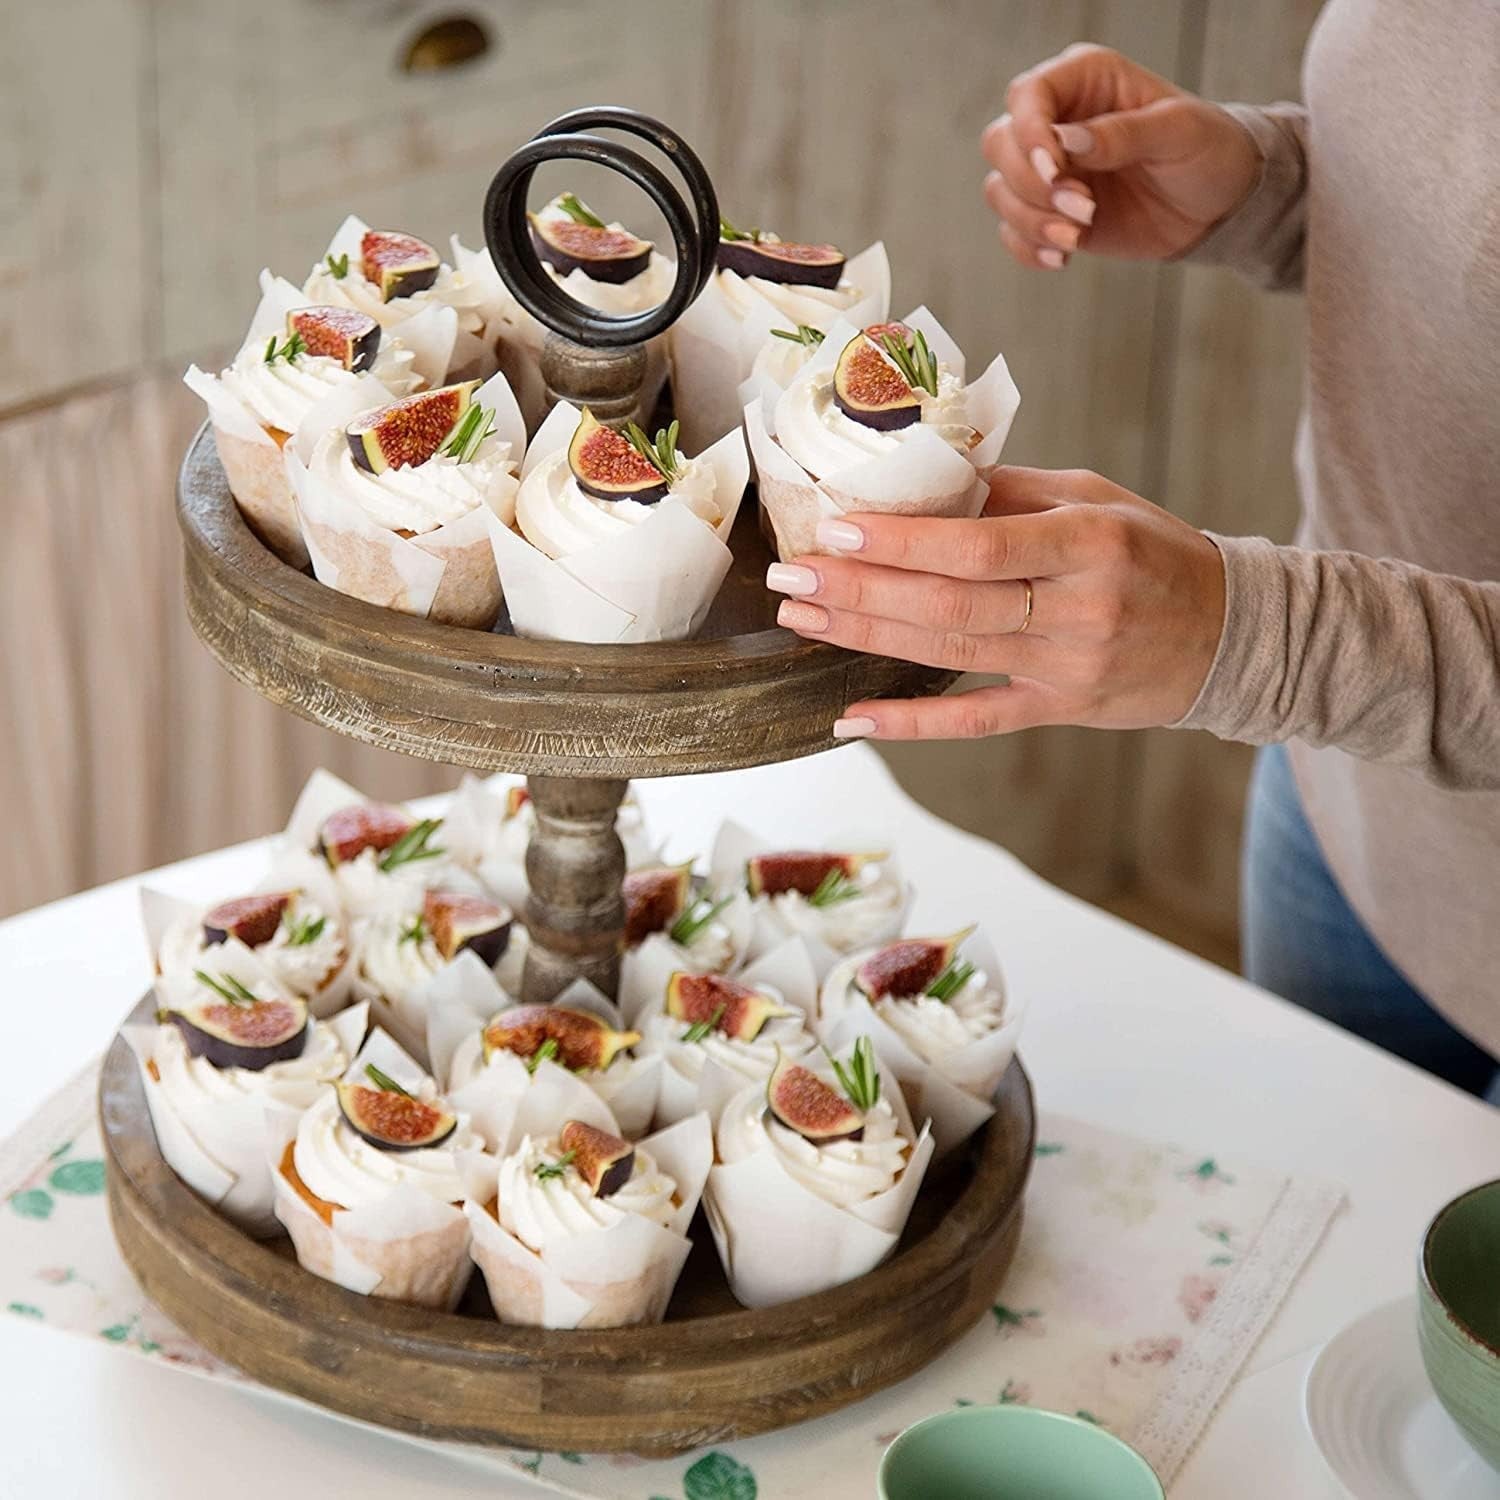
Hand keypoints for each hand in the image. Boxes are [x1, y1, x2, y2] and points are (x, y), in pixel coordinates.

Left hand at [765, 468, 1225, 740]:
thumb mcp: (1096, 499)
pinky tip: (851, 717)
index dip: (902, 542)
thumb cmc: (1154, 553)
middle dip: (861, 590)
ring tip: (803, 616)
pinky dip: (911, 724)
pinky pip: (975, 722)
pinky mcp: (1060, 712)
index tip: (835, 526)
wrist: (1230, 634)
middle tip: (792, 576)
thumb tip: (918, 478)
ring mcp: (1068, 670)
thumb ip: (1010, 492)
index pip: (978, 546)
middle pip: (950, 606)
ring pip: (950, 657)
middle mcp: (1078, 610)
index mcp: (1090, 544)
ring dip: (866, 637)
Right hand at [980, 43, 1260, 268]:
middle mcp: (1056, 120)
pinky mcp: (1047, 213)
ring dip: (1032, 220)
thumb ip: (1124, 133)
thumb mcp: (1179, 132)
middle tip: (1084, 208)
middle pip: (1000, 143)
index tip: (1056, 171)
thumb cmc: (1205, 150)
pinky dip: (1029, 248)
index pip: (1028, 95)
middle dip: (1032, 184)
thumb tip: (1068, 141)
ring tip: (1077, 236)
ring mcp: (1048, 170)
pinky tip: (1063, 256)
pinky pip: (1012, 232)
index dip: (1030, 133)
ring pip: (1000, 191)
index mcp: (1086, 80)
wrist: (1214, 205)